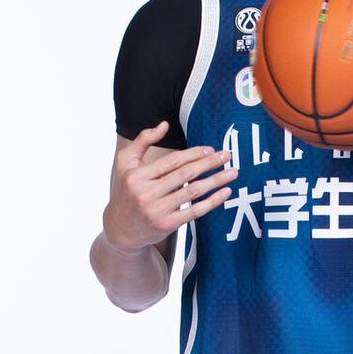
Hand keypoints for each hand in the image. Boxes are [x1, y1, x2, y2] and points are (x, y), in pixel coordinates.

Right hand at [102, 121, 237, 251]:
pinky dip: (212, 202)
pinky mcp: (167, 225)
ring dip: (215, 181)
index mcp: (137, 176)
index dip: (193, 154)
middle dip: (209, 164)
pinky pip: (194, 211)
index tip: (210, 149)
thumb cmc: (125, 191)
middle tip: (227, 156)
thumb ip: (142, 141)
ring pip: (193, 192)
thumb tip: (164, 124)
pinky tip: (225, 192)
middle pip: (185, 174)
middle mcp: (146, 193)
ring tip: (232, 173)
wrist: (120, 229)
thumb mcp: (125, 163)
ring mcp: (157, 211)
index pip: (171, 162)